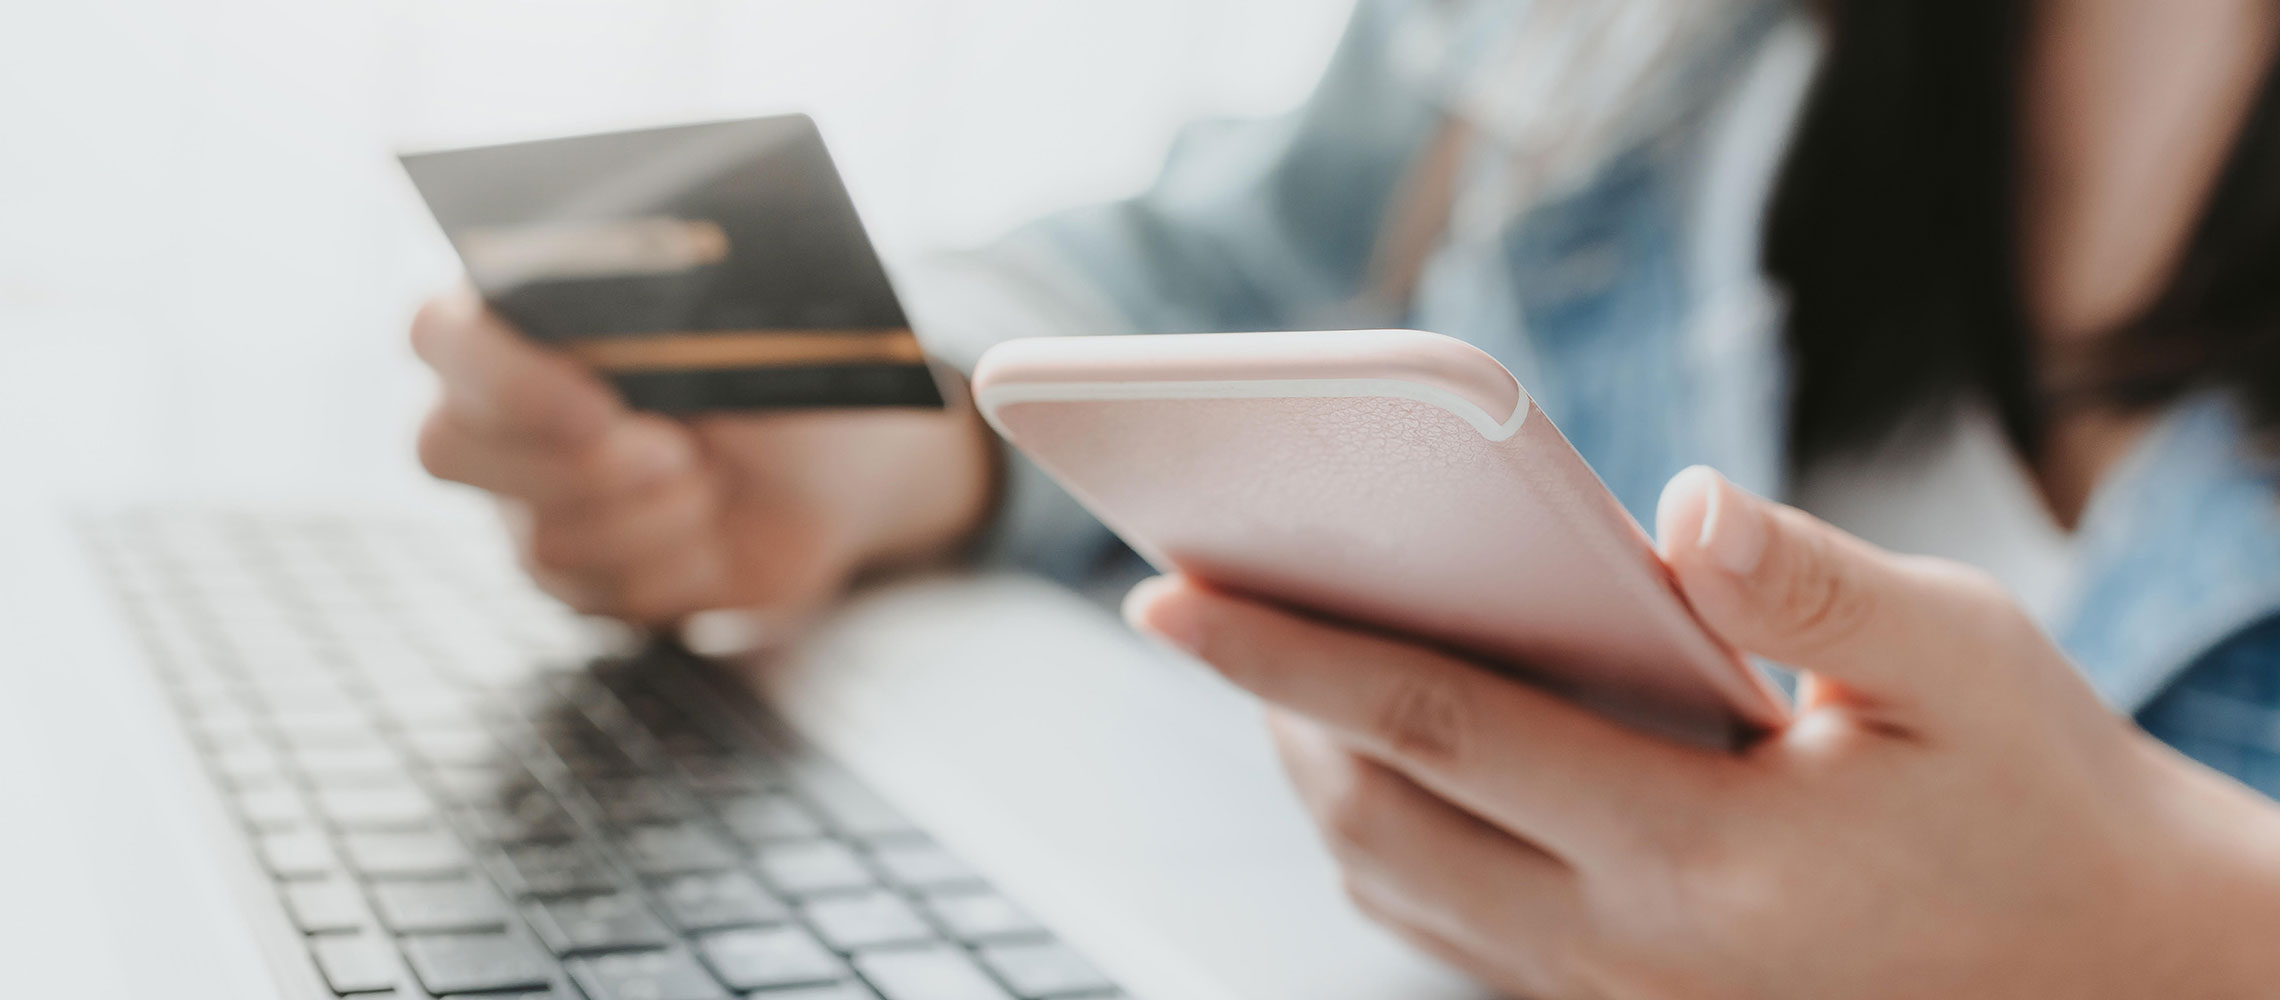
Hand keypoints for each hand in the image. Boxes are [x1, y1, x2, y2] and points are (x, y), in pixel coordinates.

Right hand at [409, 287, 996, 625]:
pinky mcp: (571, 575)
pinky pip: (589, 593)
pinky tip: (712, 534)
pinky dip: (673, 567)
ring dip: (652, 516)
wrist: (836, 466)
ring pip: (537, 535)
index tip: (597, 406)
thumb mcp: (737, 323)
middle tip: (678, 453)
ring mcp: (526, 498)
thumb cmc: (781, 368)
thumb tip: (628, 334)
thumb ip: (666, 312)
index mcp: (523, 317)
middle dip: (579, 465)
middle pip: (449, 447)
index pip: (441, 335)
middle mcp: (501, 409)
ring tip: (712, 481)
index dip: (503, 378)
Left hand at [1125, 466, 2279, 998]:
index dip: (1284, 653)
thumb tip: (1674, 502)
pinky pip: (1444, 927)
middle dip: (1265, 709)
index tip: (1163, 588)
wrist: (2102, 965)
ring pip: (1388, 889)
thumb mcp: (1965, 658)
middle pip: (1370, 820)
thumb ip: (1810, 584)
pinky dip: (1380, 832)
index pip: (1435, 728)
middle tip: (1204, 588)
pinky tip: (1383, 743)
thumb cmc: (2033, 789)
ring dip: (1312, 773)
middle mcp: (1626, 945)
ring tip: (1276, 654)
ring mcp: (1610, 993)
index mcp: (1699, 852)